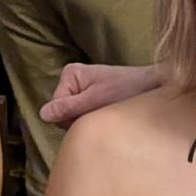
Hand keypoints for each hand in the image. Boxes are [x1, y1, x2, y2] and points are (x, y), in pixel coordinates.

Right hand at [39, 63, 158, 126]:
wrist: (153, 87)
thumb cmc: (127, 90)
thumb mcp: (96, 100)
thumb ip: (69, 107)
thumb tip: (43, 114)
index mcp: (69, 74)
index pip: (55, 107)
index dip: (72, 115)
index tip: (92, 111)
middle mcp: (73, 81)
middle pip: (63, 113)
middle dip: (80, 118)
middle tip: (101, 113)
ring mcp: (82, 91)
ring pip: (73, 118)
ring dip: (89, 120)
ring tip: (107, 113)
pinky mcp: (92, 99)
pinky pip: (84, 117)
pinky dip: (95, 119)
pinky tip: (109, 115)